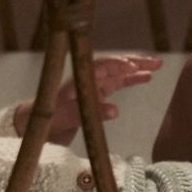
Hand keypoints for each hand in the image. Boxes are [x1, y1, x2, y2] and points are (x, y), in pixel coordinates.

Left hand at [15, 55, 162, 145]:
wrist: (34, 129)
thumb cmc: (47, 120)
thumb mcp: (67, 118)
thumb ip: (91, 113)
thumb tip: (116, 110)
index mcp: (79, 79)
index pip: (102, 66)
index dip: (118, 65)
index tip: (133, 66)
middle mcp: (87, 79)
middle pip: (114, 66)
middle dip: (135, 63)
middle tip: (157, 62)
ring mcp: (91, 87)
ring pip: (118, 75)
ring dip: (136, 71)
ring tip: (156, 68)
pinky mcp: (94, 97)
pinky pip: (115, 85)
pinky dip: (129, 81)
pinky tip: (143, 79)